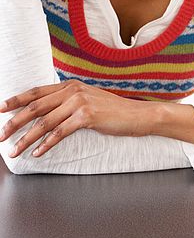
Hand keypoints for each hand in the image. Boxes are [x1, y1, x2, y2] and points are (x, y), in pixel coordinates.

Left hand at [0, 80, 157, 158]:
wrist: (135, 114)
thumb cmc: (111, 111)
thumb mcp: (87, 100)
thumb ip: (68, 102)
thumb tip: (46, 114)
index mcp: (70, 85)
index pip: (37, 91)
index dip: (17, 100)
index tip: (0, 108)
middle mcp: (73, 90)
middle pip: (36, 107)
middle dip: (15, 122)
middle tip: (1, 136)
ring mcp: (80, 102)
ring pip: (45, 122)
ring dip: (26, 138)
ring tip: (14, 151)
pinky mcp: (87, 116)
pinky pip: (60, 132)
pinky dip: (46, 144)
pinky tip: (37, 152)